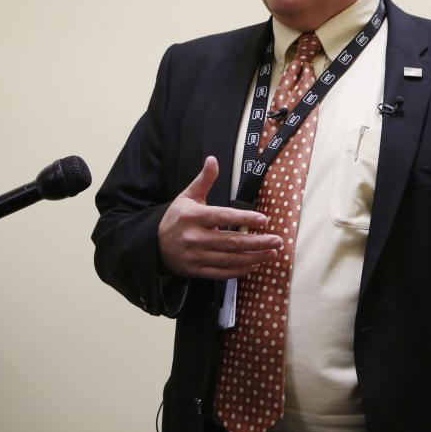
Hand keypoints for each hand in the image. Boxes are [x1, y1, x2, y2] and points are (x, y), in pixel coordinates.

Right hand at [158, 156, 281, 278]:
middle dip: (257, 242)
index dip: (244, 219)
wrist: (153, 245)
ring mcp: (195, 256)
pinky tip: (255, 265)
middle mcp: (193, 237)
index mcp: (192, 216)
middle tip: (277, 240)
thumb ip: (204, 180)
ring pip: (229, 259)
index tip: (263, 219)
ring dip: (253, 257)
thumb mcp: (187, 196)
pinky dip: (240, 270)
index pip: (222, 217)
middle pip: (230, 241)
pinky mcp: (196, 270)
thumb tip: (213, 159)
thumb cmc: (176, 218)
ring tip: (272, 253)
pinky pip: (222, 272)